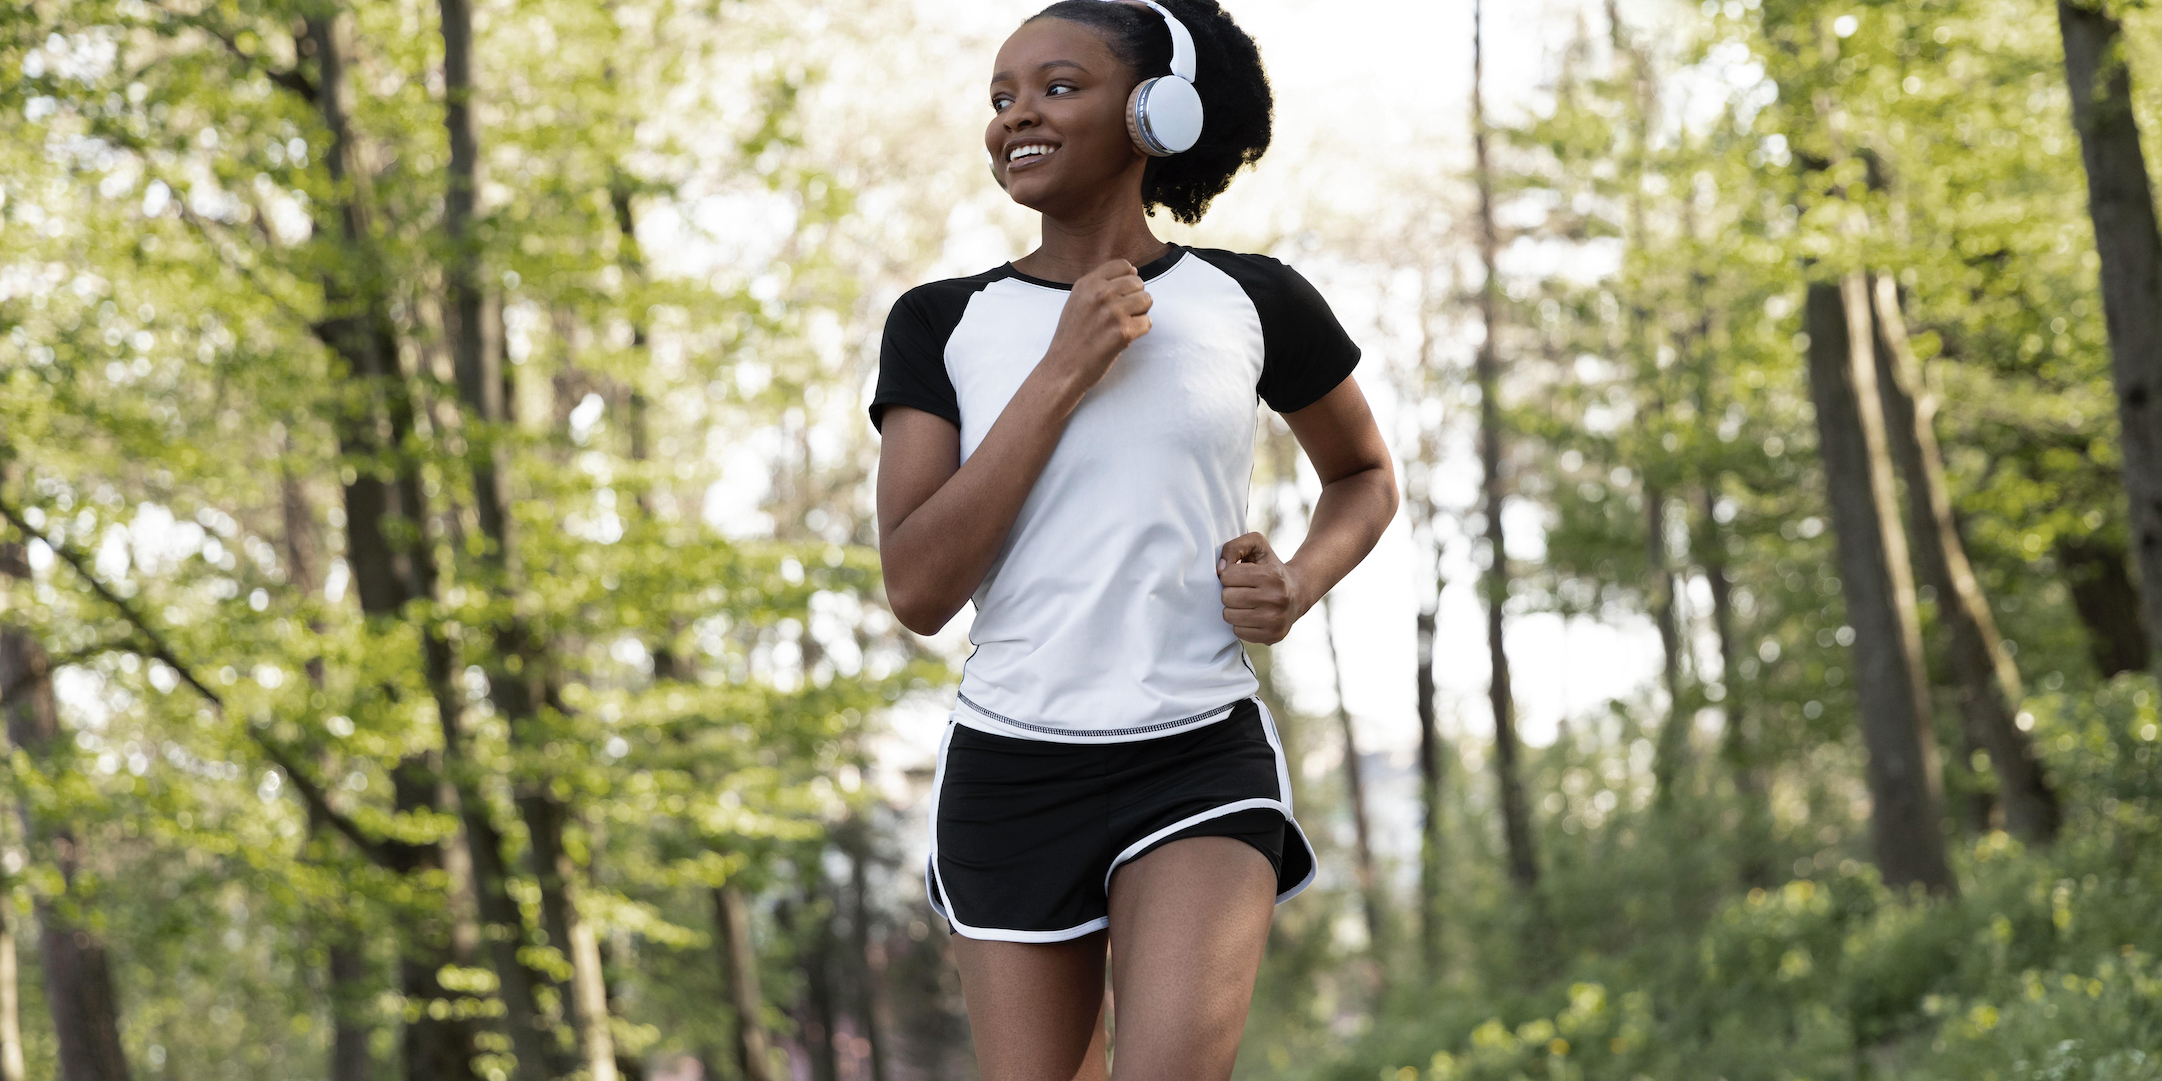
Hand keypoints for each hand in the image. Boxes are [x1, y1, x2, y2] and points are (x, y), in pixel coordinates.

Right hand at [1044, 259, 1151, 391]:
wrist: (1063, 367)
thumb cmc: (1072, 336)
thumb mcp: (1078, 300)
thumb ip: (1101, 284)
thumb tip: (1134, 272)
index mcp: (1088, 283)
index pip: (1123, 265)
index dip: (1128, 279)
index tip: (1122, 294)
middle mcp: (1100, 293)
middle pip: (1138, 283)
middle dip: (1135, 298)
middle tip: (1120, 315)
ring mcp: (1113, 311)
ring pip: (1146, 300)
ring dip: (1139, 314)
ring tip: (1122, 325)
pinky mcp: (1123, 331)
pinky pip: (1147, 322)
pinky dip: (1140, 331)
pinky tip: (1124, 338)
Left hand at [1218, 533, 1306, 644]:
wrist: (1298, 593)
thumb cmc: (1270, 568)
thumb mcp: (1256, 546)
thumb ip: (1233, 547)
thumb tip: (1219, 570)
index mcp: (1271, 575)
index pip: (1227, 576)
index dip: (1228, 575)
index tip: (1239, 576)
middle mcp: (1276, 598)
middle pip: (1227, 597)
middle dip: (1229, 592)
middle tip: (1241, 590)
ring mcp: (1275, 619)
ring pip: (1230, 616)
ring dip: (1232, 609)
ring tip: (1245, 603)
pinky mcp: (1272, 636)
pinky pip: (1238, 632)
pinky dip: (1240, 624)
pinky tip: (1251, 616)